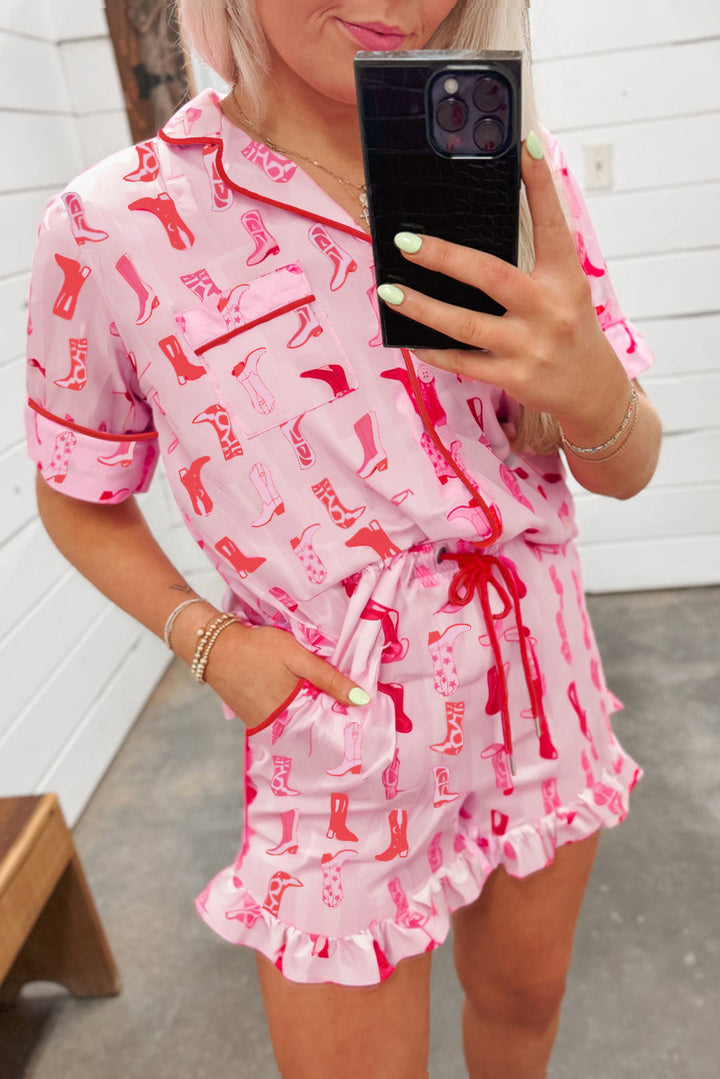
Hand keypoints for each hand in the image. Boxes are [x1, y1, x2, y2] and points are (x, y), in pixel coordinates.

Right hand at [203, 623, 367, 728]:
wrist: (215, 647)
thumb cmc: (258, 648)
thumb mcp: (298, 657)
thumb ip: (330, 679)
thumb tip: (362, 700)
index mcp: (291, 714)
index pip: (327, 726)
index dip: (345, 719)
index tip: (363, 714)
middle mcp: (277, 727)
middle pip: (312, 728)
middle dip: (329, 719)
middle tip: (351, 708)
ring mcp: (263, 725)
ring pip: (297, 724)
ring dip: (312, 714)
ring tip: (331, 702)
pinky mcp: (254, 719)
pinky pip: (282, 720)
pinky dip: (294, 711)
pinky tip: (304, 699)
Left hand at [377, 133, 629, 444]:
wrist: (592, 391)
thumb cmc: (568, 329)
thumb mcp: (565, 289)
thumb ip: (534, 259)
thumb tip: (485, 222)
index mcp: (565, 278)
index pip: (552, 223)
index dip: (540, 183)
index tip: (526, 143)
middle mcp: (549, 309)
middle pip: (491, 275)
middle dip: (443, 256)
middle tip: (405, 240)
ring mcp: (530, 346)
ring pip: (466, 324)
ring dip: (423, 307)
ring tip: (389, 291)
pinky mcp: (514, 377)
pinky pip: (463, 362)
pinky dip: (433, 350)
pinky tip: (409, 336)